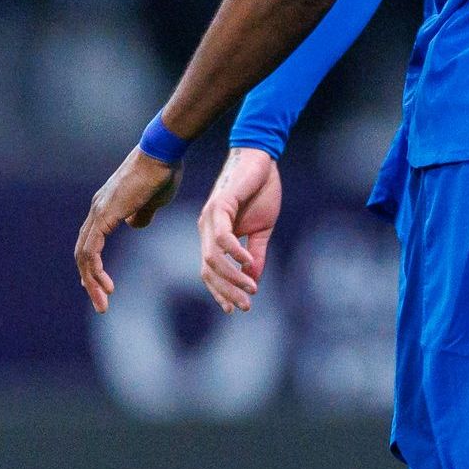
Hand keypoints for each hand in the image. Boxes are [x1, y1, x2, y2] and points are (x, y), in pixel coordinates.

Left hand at [76, 146, 177, 306]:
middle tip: (101, 304)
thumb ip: (141, 215)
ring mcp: (99, 212)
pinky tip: (106, 285)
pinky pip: (92, 250)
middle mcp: (97, 210)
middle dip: (90, 281)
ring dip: (92, 282)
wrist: (162, 153)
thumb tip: (134, 225)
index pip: (91, 243)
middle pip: (83, 253)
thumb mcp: (152, 201)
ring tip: (104, 302)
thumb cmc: (162, 172)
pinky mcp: (105, 215)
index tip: (102, 287)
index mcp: (106, 208)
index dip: (94, 267)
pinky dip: (96, 270)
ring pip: (84, 255)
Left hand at [199, 146, 283, 313]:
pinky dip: (235, 253)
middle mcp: (206, 229)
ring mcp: (210, 218)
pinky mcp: (220, 206)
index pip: (210, 272)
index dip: (220, 292)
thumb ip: (255, 254)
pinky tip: (247, 262)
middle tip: (246, 306)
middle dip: (227, 292)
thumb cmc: (260, 190)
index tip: (235, 309)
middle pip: (209, 270)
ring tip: (251, 288)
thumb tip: (253, 279)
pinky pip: (223, 236)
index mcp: (213, 235)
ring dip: (232, 277)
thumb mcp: (262, 229)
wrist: (261, 159)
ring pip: (213, 258)